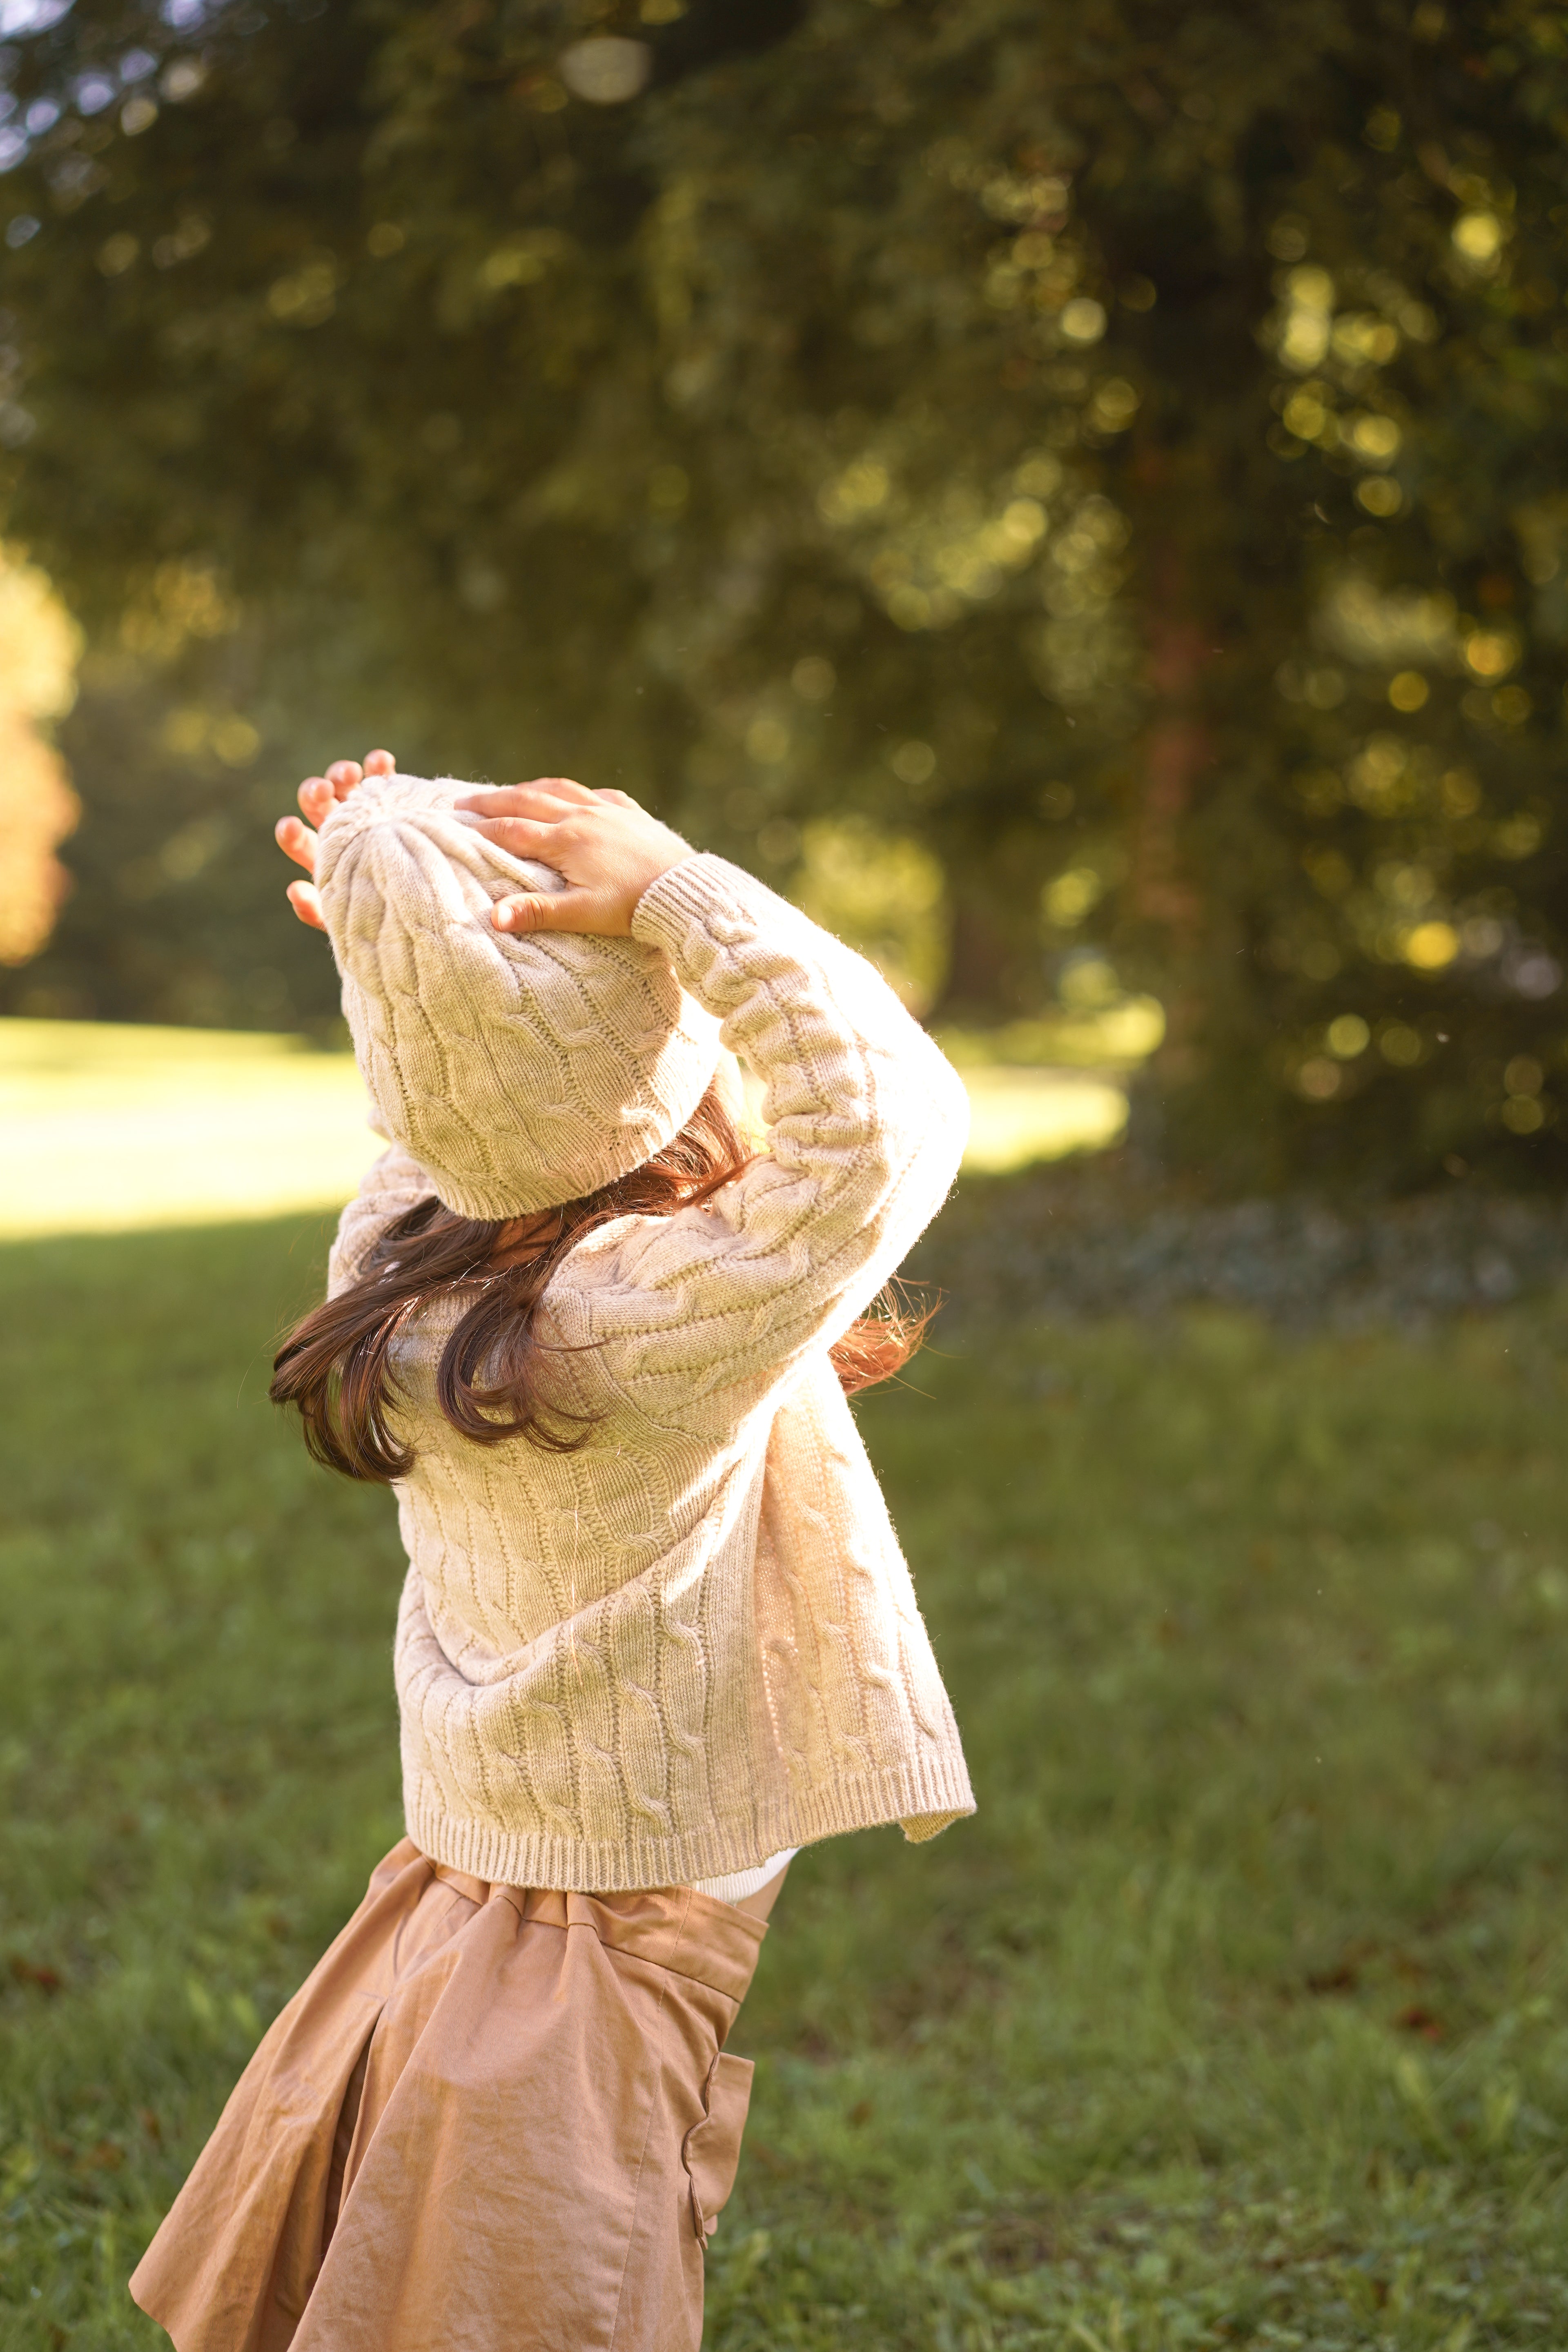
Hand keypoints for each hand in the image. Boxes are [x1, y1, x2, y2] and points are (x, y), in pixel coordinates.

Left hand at [275, 749, 394, 929]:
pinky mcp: (391, 800)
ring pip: (344, 785)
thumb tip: (294, 889)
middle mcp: (340, 832)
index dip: (291, 834)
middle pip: (316, 805)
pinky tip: (381, 761)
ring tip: (352, 774)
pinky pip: (381, 776)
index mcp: (325, 860)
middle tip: (322, 791)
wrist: (433, 908)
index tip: (290, 826)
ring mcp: (365, 813)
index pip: (299, 842)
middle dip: (314, 794)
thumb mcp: (351, 924)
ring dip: (342, 775)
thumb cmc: (387, 922)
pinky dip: (378, 766)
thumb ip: (319, 911)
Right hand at [455, 778, 688, 936]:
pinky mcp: (633, 814)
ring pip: (560, 789)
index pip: (512, 831)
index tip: (455, 824)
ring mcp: (609, 811)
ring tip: (512, 790)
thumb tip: (493, 917)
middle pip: (527, 801)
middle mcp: (583, 817)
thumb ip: (537, 912)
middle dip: (493, 800)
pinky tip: (575, 795)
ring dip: (531, 788)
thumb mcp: (582, 914)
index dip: (481, 829)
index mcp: (565, 840)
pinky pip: (599, 794)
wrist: (684, 892)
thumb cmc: (632, 906)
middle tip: (464, 801)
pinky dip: (578, 792)